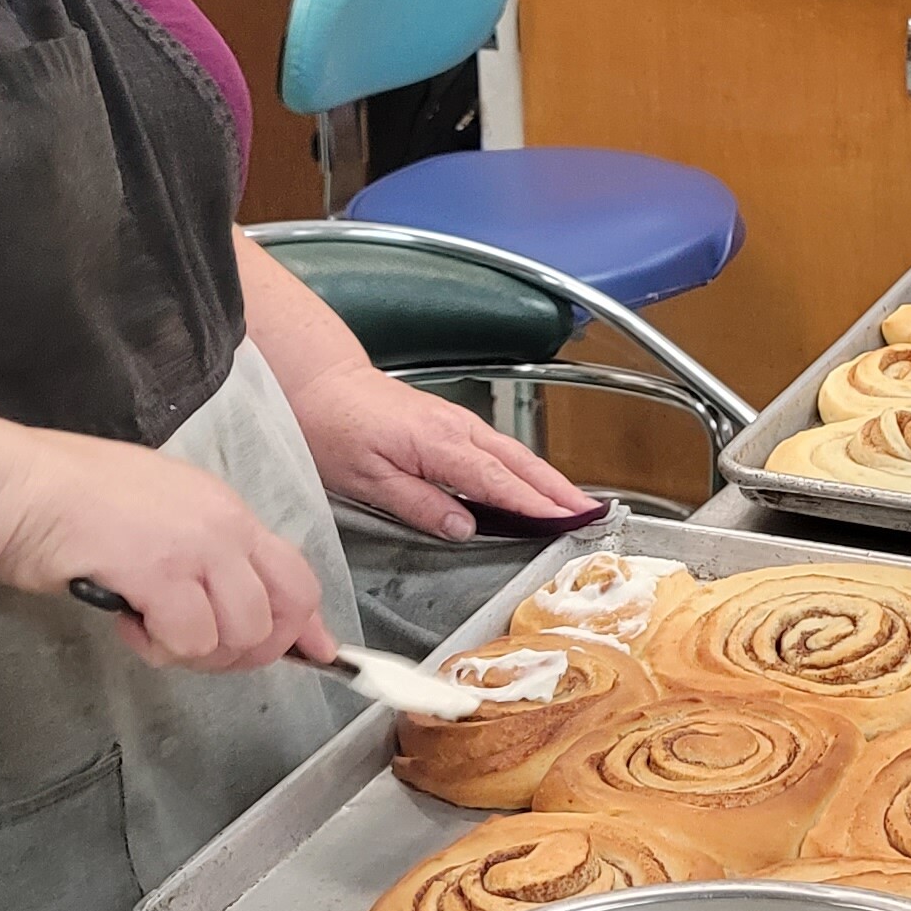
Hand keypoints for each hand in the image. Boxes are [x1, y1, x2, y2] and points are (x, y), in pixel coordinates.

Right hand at [0, 429, 332, 670]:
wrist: (16, 487)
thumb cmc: (71, 499)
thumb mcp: (161, 513)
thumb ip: (208, 555)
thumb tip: (245, 602)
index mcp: (227, 510)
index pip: (297, 574)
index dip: (302, 626)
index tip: (306, 656)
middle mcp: (223, 525)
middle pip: (283, 613)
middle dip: (249, 651)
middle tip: (198, 649)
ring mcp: (195, 546)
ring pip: (241, 633)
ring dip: (198, 652)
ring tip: (152, 630)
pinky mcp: (159, 571)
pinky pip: (189, 639)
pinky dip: (158, 648)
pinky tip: (128, 623)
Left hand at [291, 365, 597, 541]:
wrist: (318, 382)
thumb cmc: (333, 428)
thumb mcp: (366, 479)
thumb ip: (419, 504)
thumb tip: (464, 527)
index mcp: (439, 444)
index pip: (499, 481)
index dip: (536, 505)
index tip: (567, 522)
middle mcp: (456, 428)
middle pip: (520, 463)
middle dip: (559, 490)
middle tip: (592, 516)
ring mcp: (456, 422)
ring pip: (514, 453)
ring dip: (547, 479)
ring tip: (575, 504)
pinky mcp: (449, 422)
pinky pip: (498, 448)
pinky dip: (524, 467)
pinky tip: (531, 482)